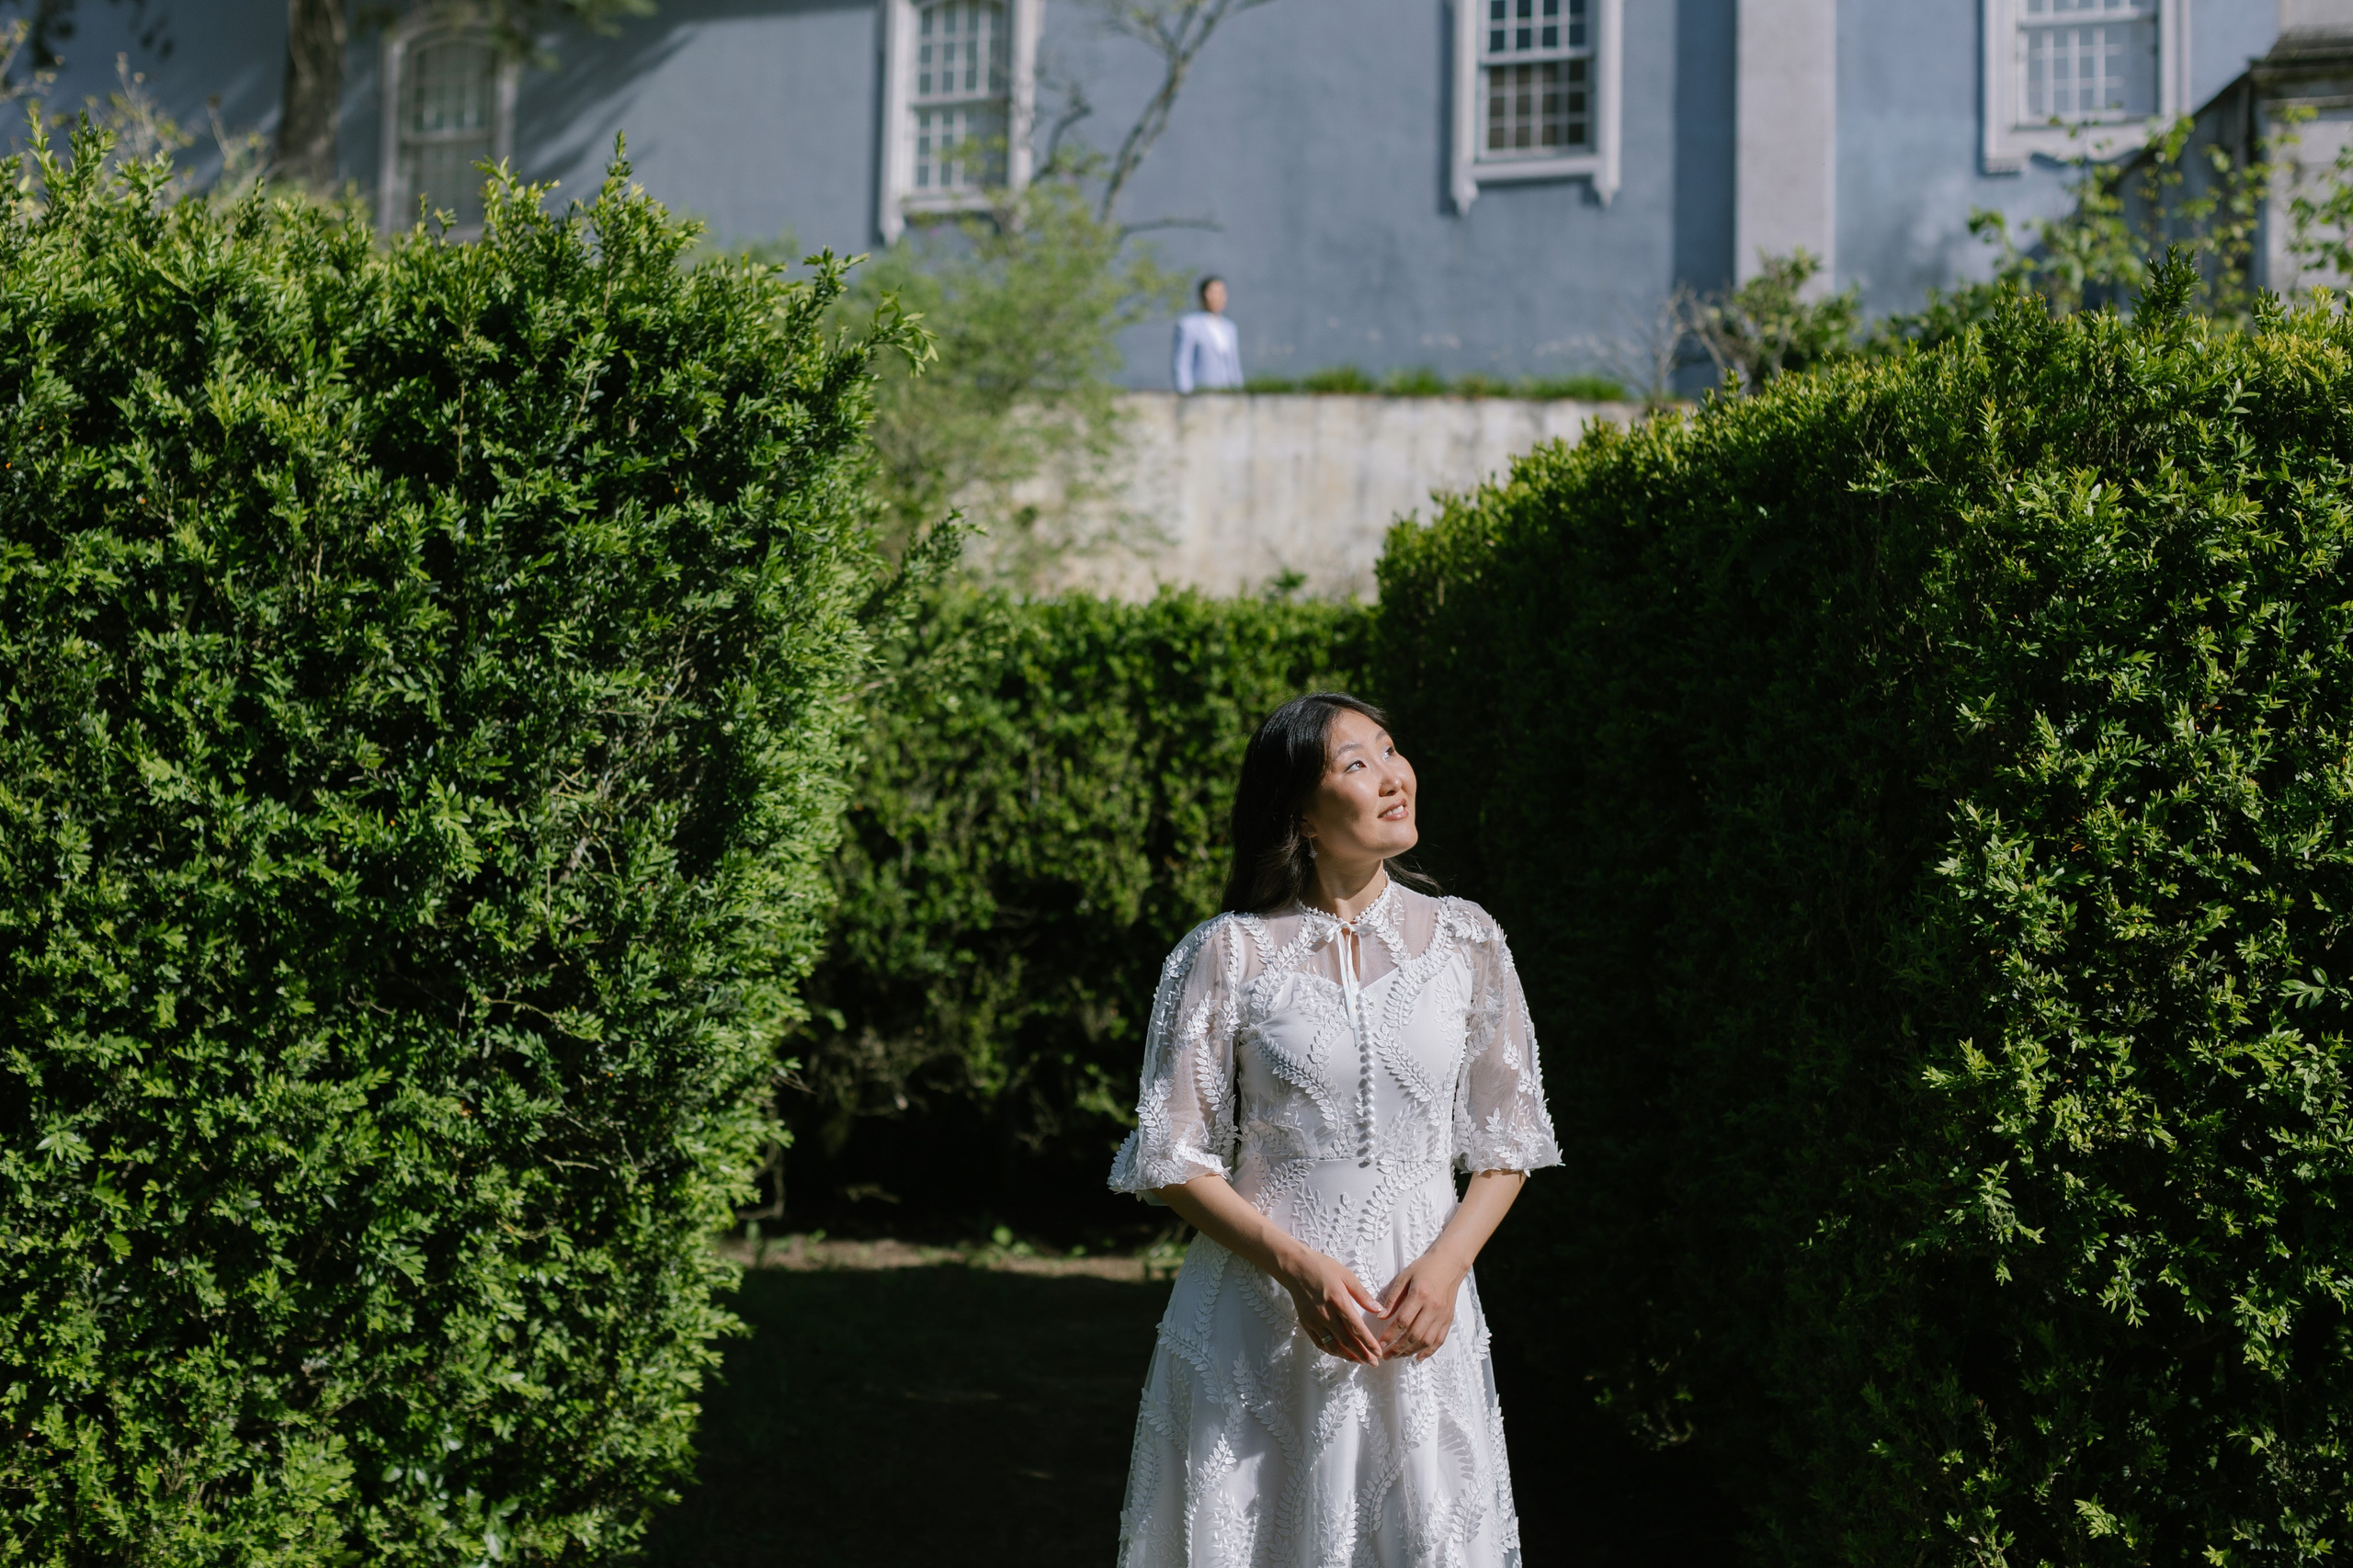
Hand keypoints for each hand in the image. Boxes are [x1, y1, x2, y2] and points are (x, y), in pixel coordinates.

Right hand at [1276, 1247, 1385, 1362]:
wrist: (1295, 1268)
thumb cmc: (1323, 1268)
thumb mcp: (1347, 1276)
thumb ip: (1362, 1295)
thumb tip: (1378, 1309)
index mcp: (1339, 1302)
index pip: (1357, 1329)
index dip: (1369, 1343)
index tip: (1378, 1353)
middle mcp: (1326, 1315)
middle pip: (1347, 1341)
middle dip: (1362, 1354)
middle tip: (1373, 1363)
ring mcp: (1315, 1321)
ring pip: (1333, 1346)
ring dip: (1347, 1356)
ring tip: (1359, 1361)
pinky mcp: (1306, 1324)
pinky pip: (1320, 1343)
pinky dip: (1332, 1351)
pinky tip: (1341, 1353)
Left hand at [1375, 1251, 1466, 1360]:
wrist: (1450, 1263)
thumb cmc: (1424, 1268)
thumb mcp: (1404, 1277)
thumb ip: (1393, 1298)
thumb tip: (1381, 1316)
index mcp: (1420, 1295)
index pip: (1402, 1321)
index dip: (1390, 1335)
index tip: (1379, 1343)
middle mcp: (1433, 1307)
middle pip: (1414, 1335)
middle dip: (1398, 1348)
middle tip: (1385, 1356)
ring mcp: (1442, 1315)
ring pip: (1426, 1341)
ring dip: (1411, 1352)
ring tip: (1398, 1356)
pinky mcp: (1449, 1319)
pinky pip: (1439, 1340)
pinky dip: (1429, 1351)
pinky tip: (1418, 1357)